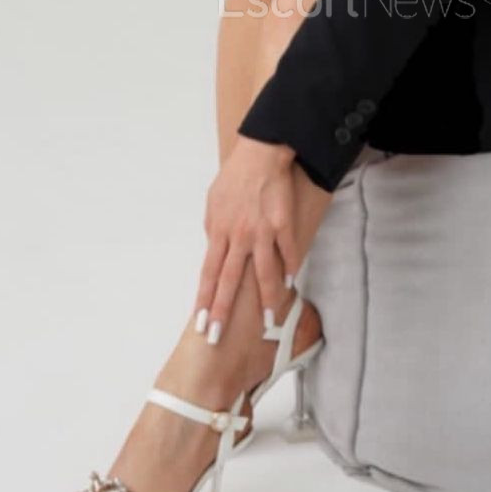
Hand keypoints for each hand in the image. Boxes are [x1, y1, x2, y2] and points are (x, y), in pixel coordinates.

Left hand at [194, 134, 301, 343]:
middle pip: (229, 281)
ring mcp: (262, 232)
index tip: (200, 322)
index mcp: (218, 232)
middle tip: (218, 336)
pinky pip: (287, 252)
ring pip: (263, 273)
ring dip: (266, 299)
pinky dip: (289, 268)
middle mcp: (238, 236)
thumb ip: (214, 230)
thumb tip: (216, 250)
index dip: (204, 299)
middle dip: (222, 311)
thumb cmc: (234, 178)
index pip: (209, 273)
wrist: (260, 155)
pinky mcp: (283, 224)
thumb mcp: (213, 204)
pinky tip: (290, 283)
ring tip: (269, 321)